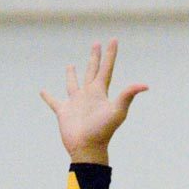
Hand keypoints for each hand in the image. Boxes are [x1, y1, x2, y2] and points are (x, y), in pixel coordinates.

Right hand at [40, 40, 147, 164]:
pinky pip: (54, 102)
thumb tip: (145, 85)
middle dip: (95, 57)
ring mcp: (76, 103)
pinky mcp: (64, 112)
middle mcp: (89, 95)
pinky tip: (42, 91)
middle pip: (92, 71)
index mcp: (100, 92)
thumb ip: (128, 95)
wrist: (87, 148)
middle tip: (96, 43)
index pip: (106, 69)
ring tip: (70, 65)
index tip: (113, 40)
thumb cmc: (103, 131)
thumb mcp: (117, 111)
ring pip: (73, 84)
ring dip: (72, 75)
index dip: (110, 54)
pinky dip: (48, 97)